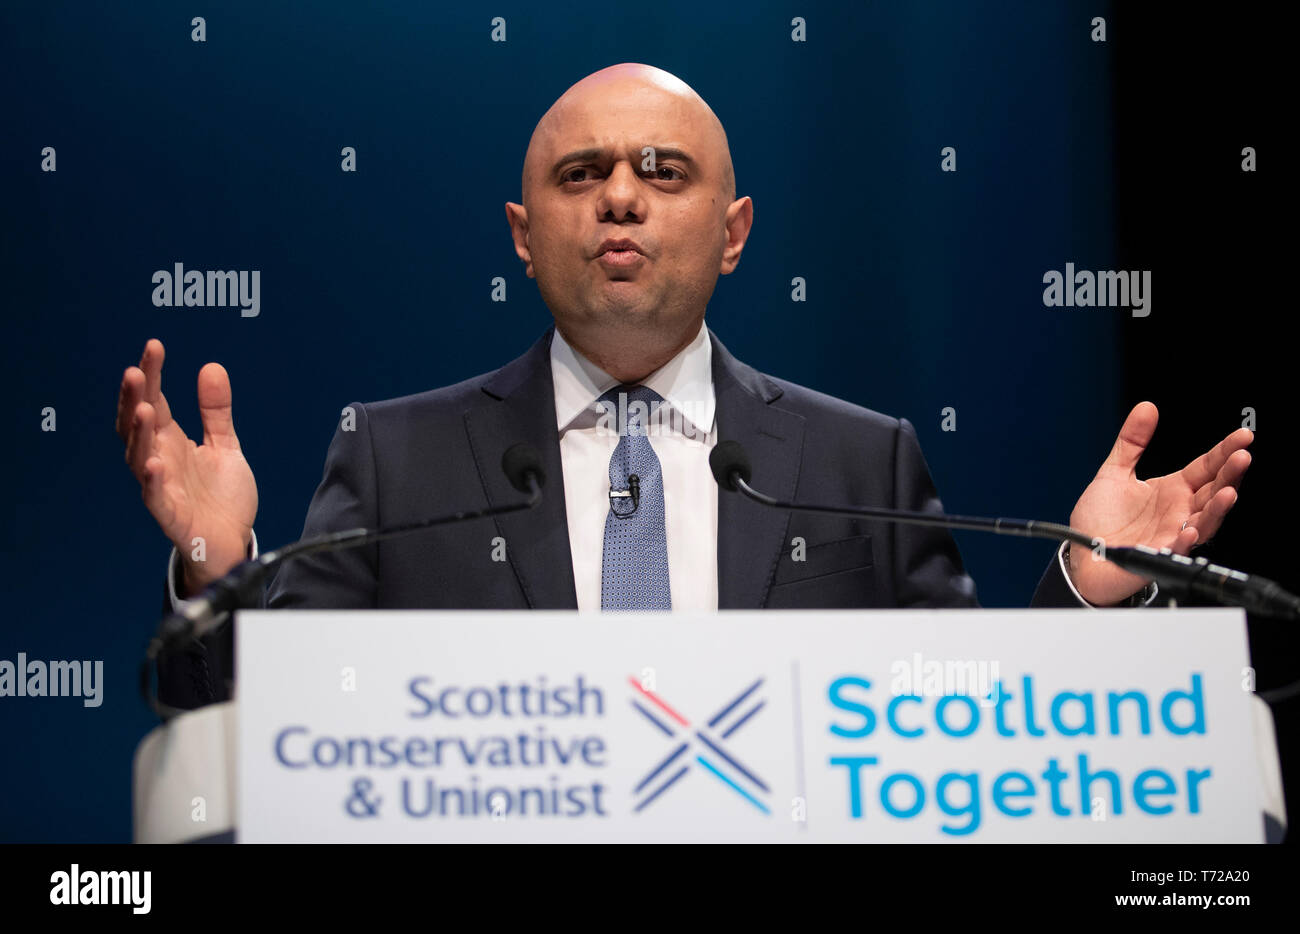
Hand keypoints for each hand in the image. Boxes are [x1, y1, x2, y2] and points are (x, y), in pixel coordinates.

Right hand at [117, 339, 257, 596]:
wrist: (232, 541)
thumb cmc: (221, 496)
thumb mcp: (225, 446)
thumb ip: (216, 411)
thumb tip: (212, 367)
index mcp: (172, 441)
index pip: (156, 401)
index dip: (151, 375)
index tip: (154, 347)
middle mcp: (160, 459)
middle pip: (138, 425)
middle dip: (135, 398)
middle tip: (135, 371)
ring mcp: (162, 486)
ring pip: (139, 457)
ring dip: (139, 433)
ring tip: (144, 409)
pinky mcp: (169, 514)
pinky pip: (154, 496)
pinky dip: (152, 480)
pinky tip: (154, 463)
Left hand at [1066, 401, 1251, 604]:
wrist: (1082, 554)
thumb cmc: (1100, 519)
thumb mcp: (1114, 473)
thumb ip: (1131, 442)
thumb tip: (1147, 407)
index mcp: (1172, 490)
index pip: (1205, 468)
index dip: (1224, 452)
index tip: (1243, 436)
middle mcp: (1178, 512)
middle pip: (1213, 491)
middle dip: (1230, 475)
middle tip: (1242, 456)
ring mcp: (1171, 535)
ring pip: (1205, 521)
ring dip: (1218, 508)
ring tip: (1229, 492)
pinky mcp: (1157, 556)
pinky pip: (1176, 548)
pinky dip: (1185, 540)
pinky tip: (1192, 529)